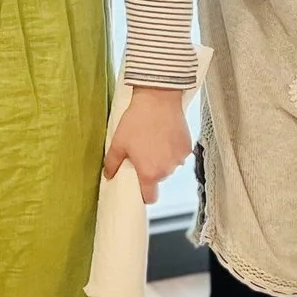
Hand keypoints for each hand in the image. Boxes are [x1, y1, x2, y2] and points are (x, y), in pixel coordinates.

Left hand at [103, 86, 191, 205]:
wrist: (158, 99)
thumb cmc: (137, 121)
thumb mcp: (118, 142)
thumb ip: (112, 163)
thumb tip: (108, 175)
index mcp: (149, 173)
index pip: (150, 197)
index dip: (144, 194)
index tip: (139, 187)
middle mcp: (167, 170)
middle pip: (159, 179)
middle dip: (151, 170)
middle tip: (142, 153)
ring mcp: (179, 159)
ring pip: (169, 166)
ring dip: (163, 159)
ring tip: (153, 141)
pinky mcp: (187, 147)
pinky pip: (178, 155)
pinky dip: (172, 149)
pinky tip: (164, 135)